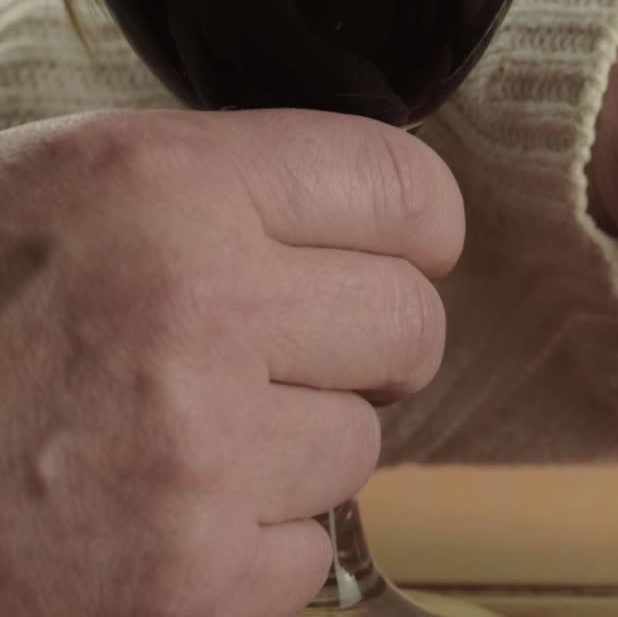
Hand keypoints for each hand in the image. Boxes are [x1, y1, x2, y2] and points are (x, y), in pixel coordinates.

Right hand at [0, 110, 462, 615]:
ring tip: (176, 438)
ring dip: (295, 447)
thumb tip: (368, 209)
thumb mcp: (56, 196)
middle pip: (412, 322)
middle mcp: (194, 311)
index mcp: (162, 188)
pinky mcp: (192, 581)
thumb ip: (217, 189)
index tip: (397, 250)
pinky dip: (252, 541)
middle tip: (279, 354)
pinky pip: (309, 548)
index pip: (403, 190)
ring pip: (363, 445)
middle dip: (365, 342)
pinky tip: (154, 514)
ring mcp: (196, 459)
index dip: (412, 226)